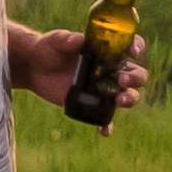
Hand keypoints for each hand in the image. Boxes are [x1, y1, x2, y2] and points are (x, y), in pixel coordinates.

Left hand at [12, 27, 151, 114]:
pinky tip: (104, 131)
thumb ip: (66, 39)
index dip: (136, 47)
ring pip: (127, 95)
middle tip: (121, 80)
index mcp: (106, 50)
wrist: (34, 68)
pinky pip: (105, 118)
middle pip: (135, 74)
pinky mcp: (92, 104)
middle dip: (135, 78)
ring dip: (129, 99)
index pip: (129, 46)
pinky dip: (106, 125)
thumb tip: (78, 40)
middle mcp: (110, 69)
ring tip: (119, 101)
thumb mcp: (55, 41)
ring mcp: (103, 88)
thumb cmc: (49, 48)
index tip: (133, 51)